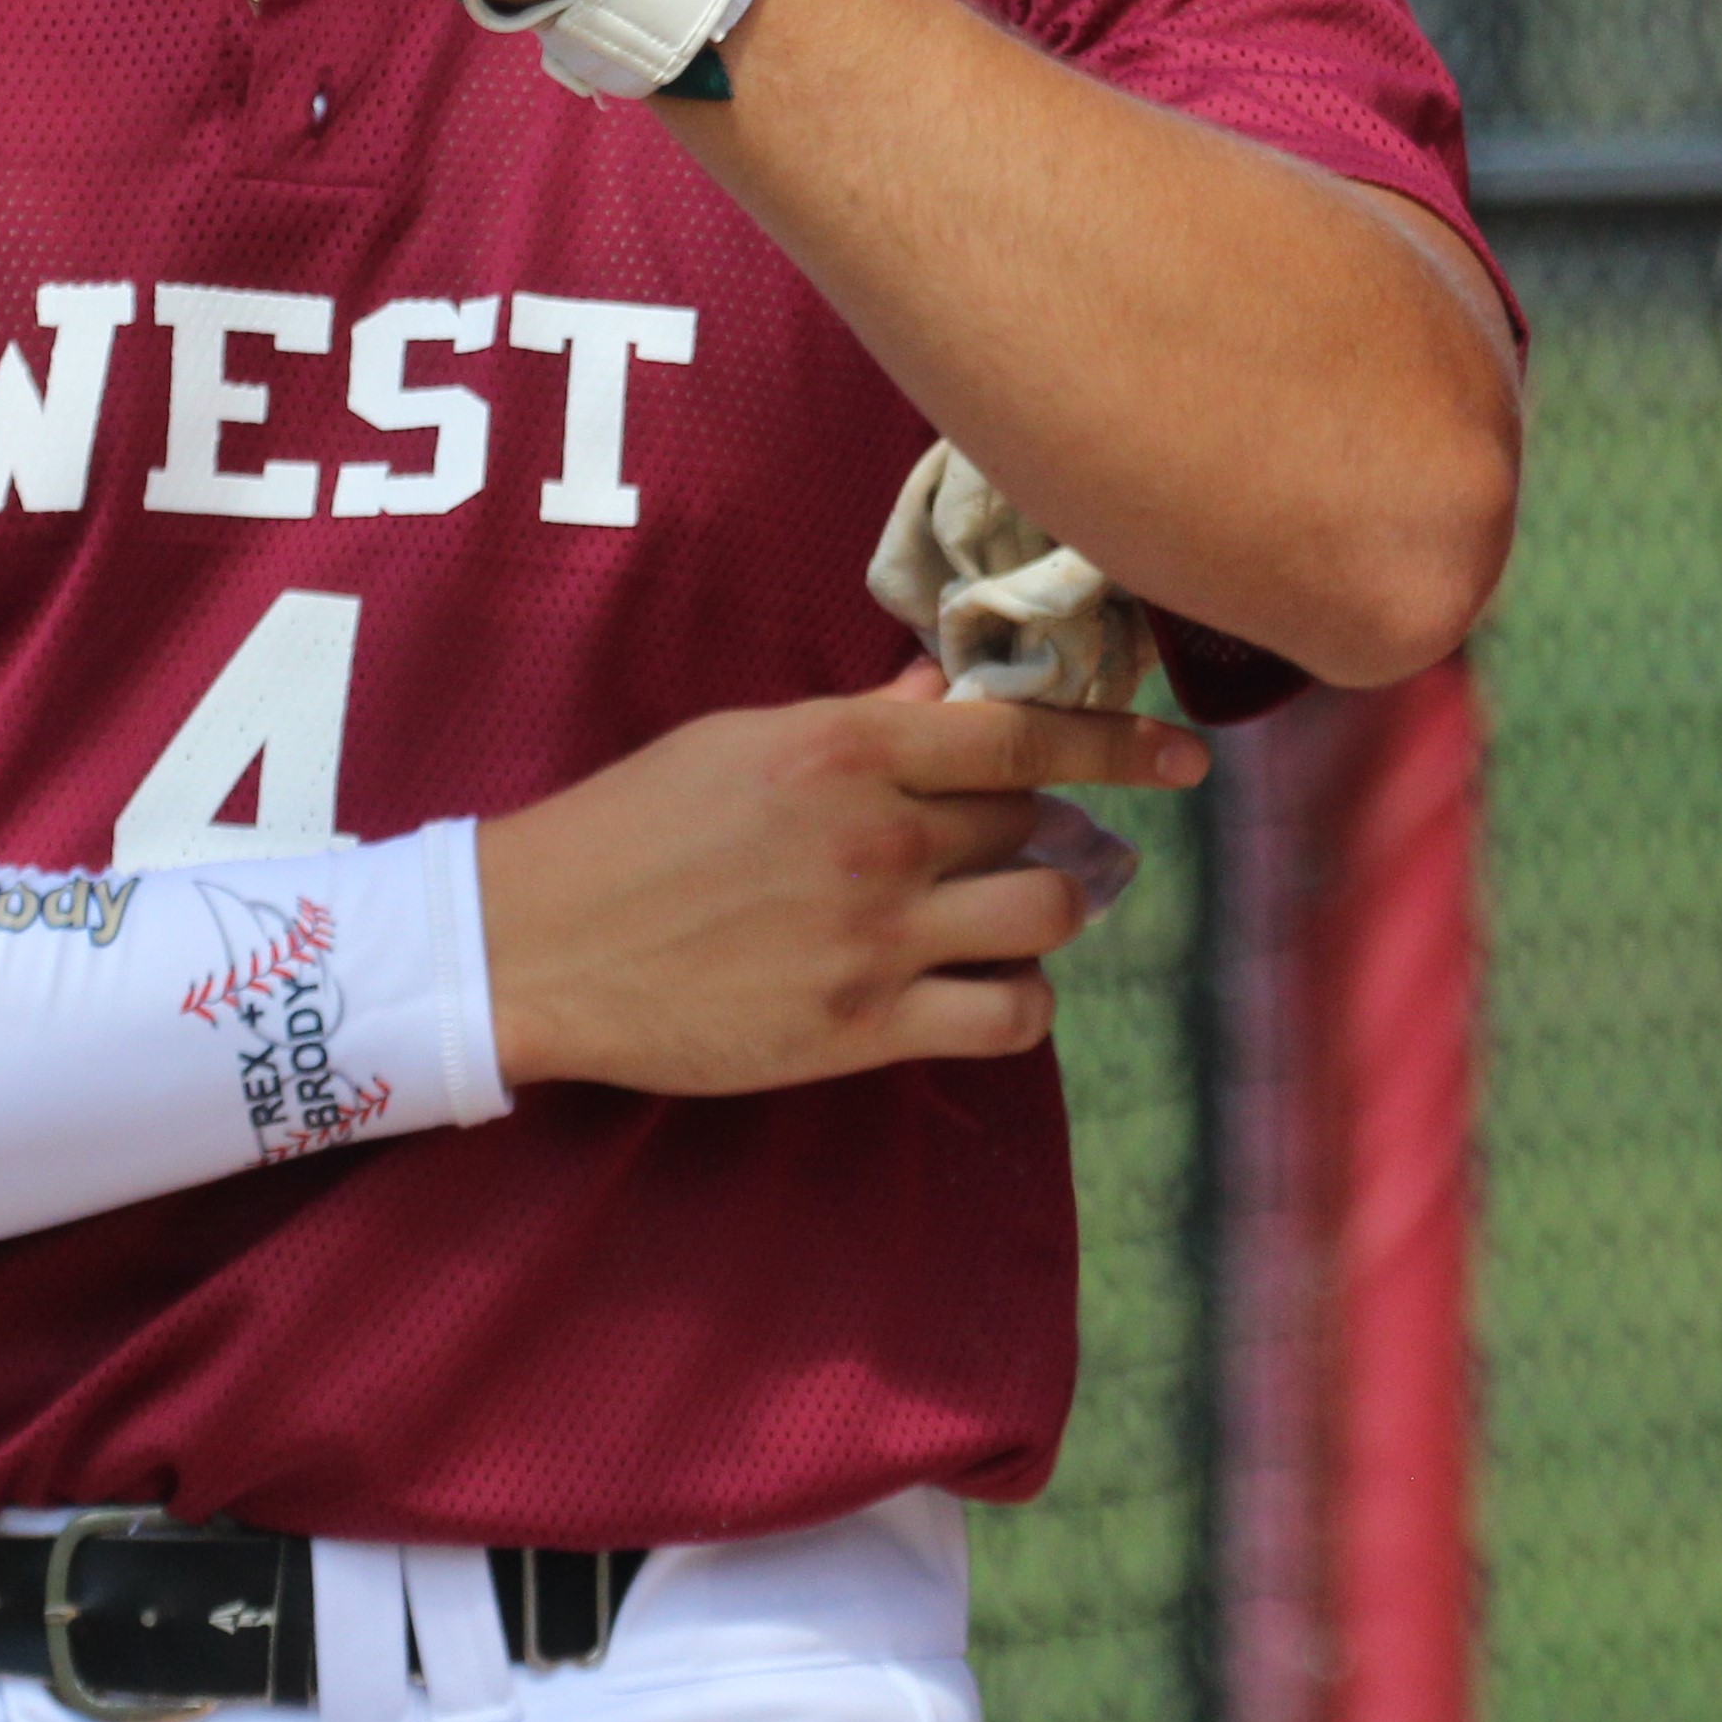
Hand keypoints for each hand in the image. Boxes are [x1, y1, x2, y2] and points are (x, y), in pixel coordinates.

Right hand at [473, 660, 1207, 1095]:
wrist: (540, 940)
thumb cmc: (625, 826)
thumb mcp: (734, 745)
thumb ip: (853, 724)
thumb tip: (941, 694)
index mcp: (841, 751)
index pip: (1020, 738)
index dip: (1116, 743)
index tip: (1180, 756)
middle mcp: (876, 838)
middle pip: (1031, 824)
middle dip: (1030, 828)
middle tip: (992, 844)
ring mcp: (877, 937)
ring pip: (1045, 913)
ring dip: (1040, 907)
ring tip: (997, 911)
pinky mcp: (864, 1027)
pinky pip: (1010, 1016)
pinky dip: (1021, 999)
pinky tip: (987, 985)